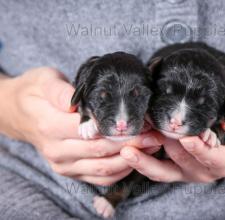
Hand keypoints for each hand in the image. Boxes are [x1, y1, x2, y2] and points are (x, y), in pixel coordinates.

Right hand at [0, 67, 161, 184]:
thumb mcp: (44, 81)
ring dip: (131, 160)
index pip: (94, 132)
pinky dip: (120, 171)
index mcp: (51, 126)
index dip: (122, 129)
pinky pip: (99, 178)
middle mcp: (57, 150)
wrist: (18, 113)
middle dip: (133, 144)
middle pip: (102, 151)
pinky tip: (135, 159)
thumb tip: (76, 104)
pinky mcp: (70, 171)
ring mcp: (63, 164)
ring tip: (152, 147)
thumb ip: (60, 91)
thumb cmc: (35, 92)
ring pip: (104, 169)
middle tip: (156, 135)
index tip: (145, 124)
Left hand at [120, 102, 224, 182]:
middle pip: (180, 160)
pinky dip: (143, 160)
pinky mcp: (178, 170)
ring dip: (145, 157)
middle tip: (141, 134)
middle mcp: (205, 172)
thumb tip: (223, 116)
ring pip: (162, 171)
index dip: (197, 148)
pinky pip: (158, 170)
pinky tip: (129, 150)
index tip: (184, 138)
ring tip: (126, 145)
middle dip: (162, 144)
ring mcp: (189, 173)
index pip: (209, 157)